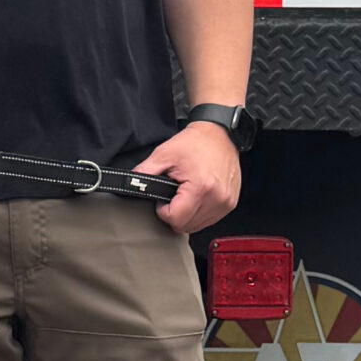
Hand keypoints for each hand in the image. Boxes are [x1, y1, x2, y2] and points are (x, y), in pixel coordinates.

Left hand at [134, 119, 239, 233]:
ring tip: (185, 193)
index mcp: (201, 188)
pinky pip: (209, 220)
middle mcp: (217, 198)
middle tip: (173, 194)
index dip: (163, 211)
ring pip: (197, 226)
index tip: (162, 198)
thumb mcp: (164, 154)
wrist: (221, 134)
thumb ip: (144, 173)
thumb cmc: (196, 142)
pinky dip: (199, 213)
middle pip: (186, 226)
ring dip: (187, 215)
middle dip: (174, 214)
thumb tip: (130, 186)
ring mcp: (226, 202)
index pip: (175, 220)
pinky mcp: (230, 203)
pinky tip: (196, 197)